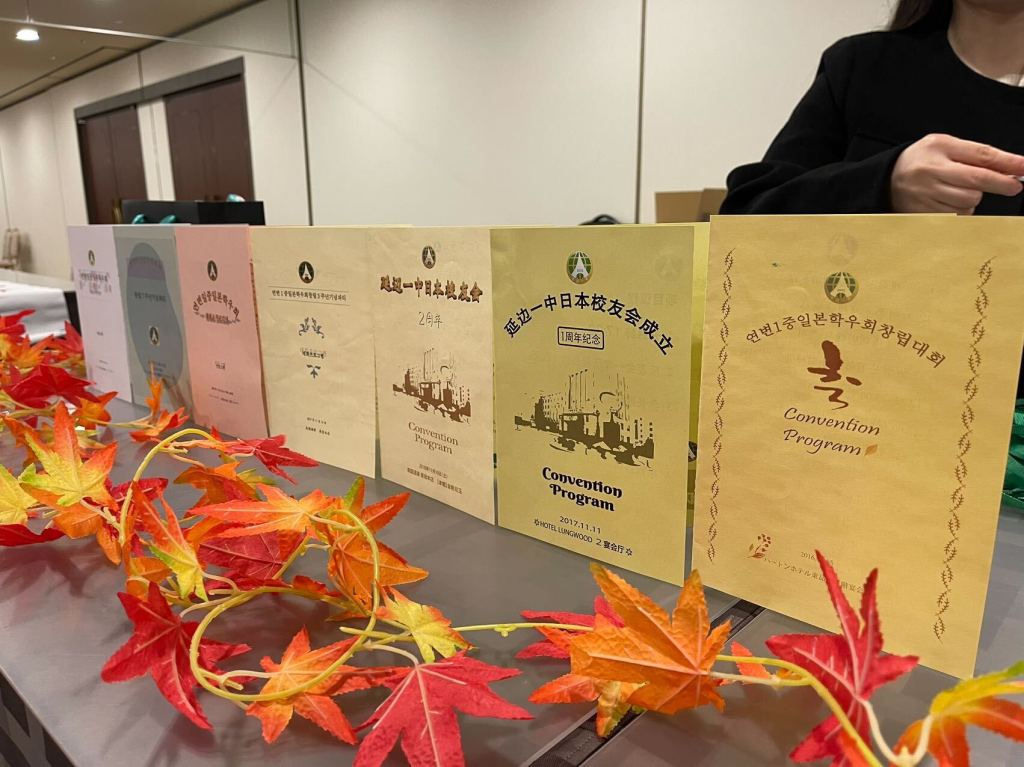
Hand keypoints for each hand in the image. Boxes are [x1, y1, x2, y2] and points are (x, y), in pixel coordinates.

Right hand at [890, 134, 1023, 213]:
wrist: (887, 179)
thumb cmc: (921, 160)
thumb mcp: (945, 145)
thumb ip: (976, 154)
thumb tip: (1011, 167)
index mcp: (938, 148)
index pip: (980, 156)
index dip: (1007, 163)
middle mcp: (930, 172)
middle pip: (976, 183)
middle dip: (1000, 184)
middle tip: (1014, 185)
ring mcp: (925, 195)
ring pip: (968, 202)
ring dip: (973, 198)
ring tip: (960, 189)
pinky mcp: (922, 213)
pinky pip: (955, 216)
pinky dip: (960, 210)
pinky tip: (948, 201)